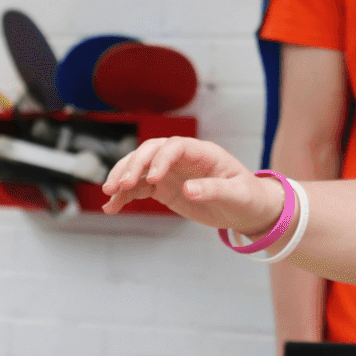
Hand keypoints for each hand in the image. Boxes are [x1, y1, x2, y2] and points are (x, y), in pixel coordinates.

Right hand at [102, 136, 282, 229]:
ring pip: (139, 167)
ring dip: (121, 179)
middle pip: (150, 151)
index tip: (153, 180)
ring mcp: (170, 171)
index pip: (174, 146)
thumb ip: (214, 190)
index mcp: (202, 152)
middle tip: (118, 186)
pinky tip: (111, 207)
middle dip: (132, 166)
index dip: (160, 159)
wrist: (246, 209)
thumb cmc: (246, 197)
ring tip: (109, 197)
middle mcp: (182, 157)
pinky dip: (124, 196)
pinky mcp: (163, 187)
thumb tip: (188, 190)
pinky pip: (138, 187)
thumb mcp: (236, 195)